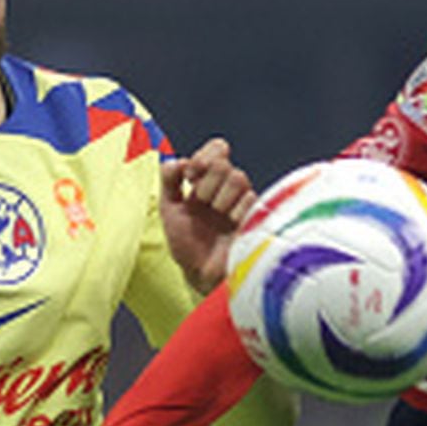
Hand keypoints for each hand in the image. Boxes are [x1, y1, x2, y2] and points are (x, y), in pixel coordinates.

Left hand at [160, 136, 255, 293]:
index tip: (190, 175)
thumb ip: (168, 180)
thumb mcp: (169, 210)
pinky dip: (235, 211)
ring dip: (219, 197)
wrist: (202, 275)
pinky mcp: (258, 216)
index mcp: (209, 182)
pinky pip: (250, 199)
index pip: (216, 150)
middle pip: (224, 163)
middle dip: (206, 181)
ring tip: (217, 216)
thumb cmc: (188, 246)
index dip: (203, 156)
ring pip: (238, 177)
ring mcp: (244, 202)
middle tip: (202, 202)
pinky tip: (232, 225)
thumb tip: (177, 160)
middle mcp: (228, 189)